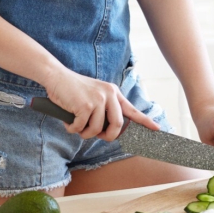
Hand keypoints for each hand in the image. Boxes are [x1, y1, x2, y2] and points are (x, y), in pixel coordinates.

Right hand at [43, 69, 159, 140]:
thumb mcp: (94, 95)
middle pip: (117, 124)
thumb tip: (108, 131)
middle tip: (98, 136)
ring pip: (96, 129)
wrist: (56, 76)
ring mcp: (98, 99)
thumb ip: (104, 109)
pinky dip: (73, 129)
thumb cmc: (73, 90)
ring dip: (85, 133)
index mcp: (113, 93)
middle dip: (108, 136)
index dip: (145, 121)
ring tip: (77, 126)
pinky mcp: (85, 105)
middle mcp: (109, 94)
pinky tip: (68, 122)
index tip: (157, 129)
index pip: (132, 110)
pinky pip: (81, 127)